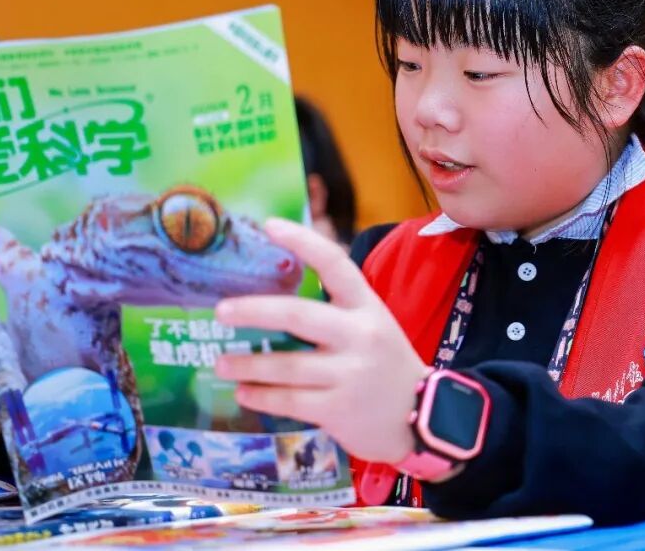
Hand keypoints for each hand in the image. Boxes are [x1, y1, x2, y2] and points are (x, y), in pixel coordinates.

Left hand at [214, 217, 427, 463]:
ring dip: (247, 364)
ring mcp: (349, 374)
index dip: (302, 242)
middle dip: (253, 311)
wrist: (425, 418)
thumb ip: (335, 308)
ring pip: (285, 365)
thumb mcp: (372, 325)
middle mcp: (359, 335)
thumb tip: (275, 289)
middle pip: (297, 315)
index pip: (335, 264)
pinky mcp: (339, 409)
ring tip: (220, 363)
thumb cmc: (386, 365)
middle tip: (220, 311)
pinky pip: (289, 400)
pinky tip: (244, 393)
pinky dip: (261, 397)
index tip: (269, 225)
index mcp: (367, 307)